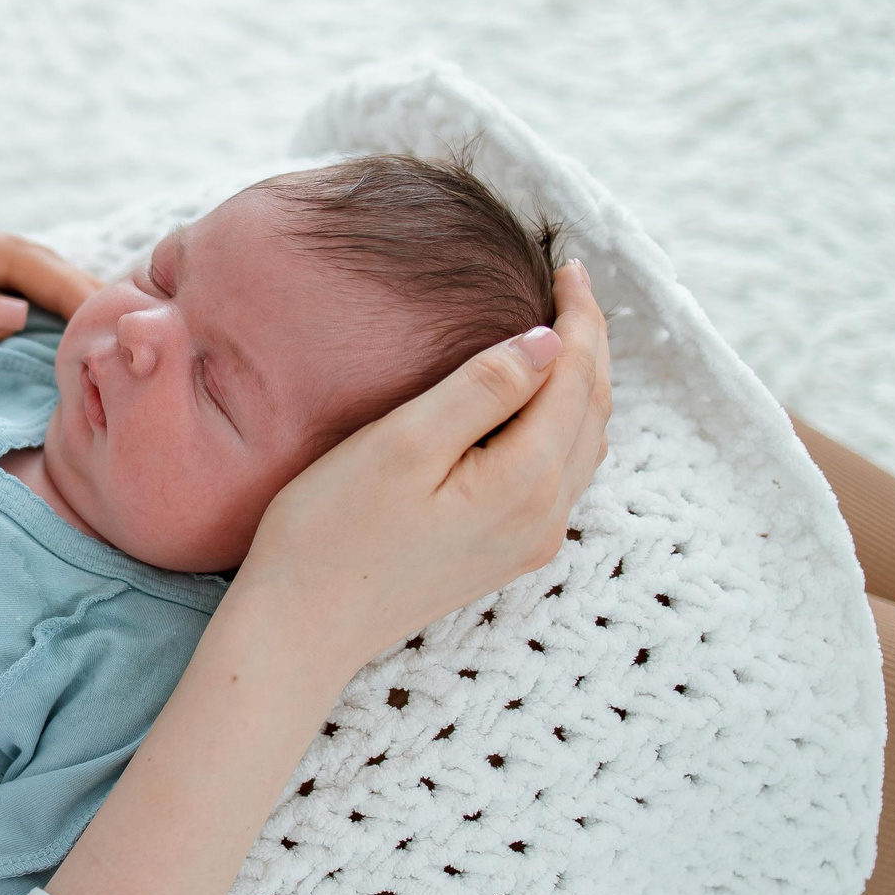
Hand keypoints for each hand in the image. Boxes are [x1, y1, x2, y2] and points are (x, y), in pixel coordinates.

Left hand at [0, 204, 103, 410]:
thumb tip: (17, 312)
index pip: (15, 256)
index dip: (74, 288)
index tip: (123, 321)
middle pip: (24, 261)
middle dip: (82, 292)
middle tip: (142, 333)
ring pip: (12, 281)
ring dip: (61, 308)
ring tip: (115, 341)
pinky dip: (27, 321)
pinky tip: (57, 348)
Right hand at [240, 261, 612, 656]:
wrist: (301, 627)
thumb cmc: (332, 530)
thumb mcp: (404, 443)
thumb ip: (482, 388)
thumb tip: (546, 341)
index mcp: (525, 481)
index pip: (576, 377)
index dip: (579, 317)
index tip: (567, 266)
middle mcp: (545, 517)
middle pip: (592, 410)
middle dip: (590, 344)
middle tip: (571, 287)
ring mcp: (529, 541)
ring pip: (582, 444)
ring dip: (581, 384)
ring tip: (561, 332)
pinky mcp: (506, 554)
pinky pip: (559, 474)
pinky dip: (562, 424)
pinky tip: (537, 404)